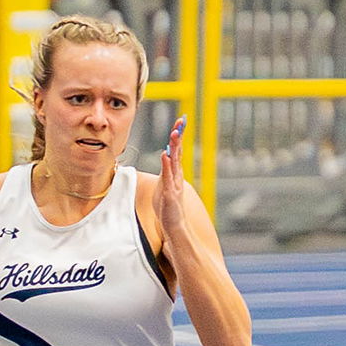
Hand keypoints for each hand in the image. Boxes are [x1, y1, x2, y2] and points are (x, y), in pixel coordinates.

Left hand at [155, 115, 187, 240]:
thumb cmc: (167, 205)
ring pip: (174, 162)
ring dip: (175, 147)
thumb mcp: (165, 183)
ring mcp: (175, 184)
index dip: (177, 136)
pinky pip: (168, 177)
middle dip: (178, 136)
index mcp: (175, 172)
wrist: (174, 224)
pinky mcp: (170, 193)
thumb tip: (166, 155)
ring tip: (174, 134)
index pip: (176, 150)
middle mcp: (177, 176)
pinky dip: (167, 166)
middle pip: (177, 152)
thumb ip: (166, 169)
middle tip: (180, 122)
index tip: (180, 121)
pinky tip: (165, 156)